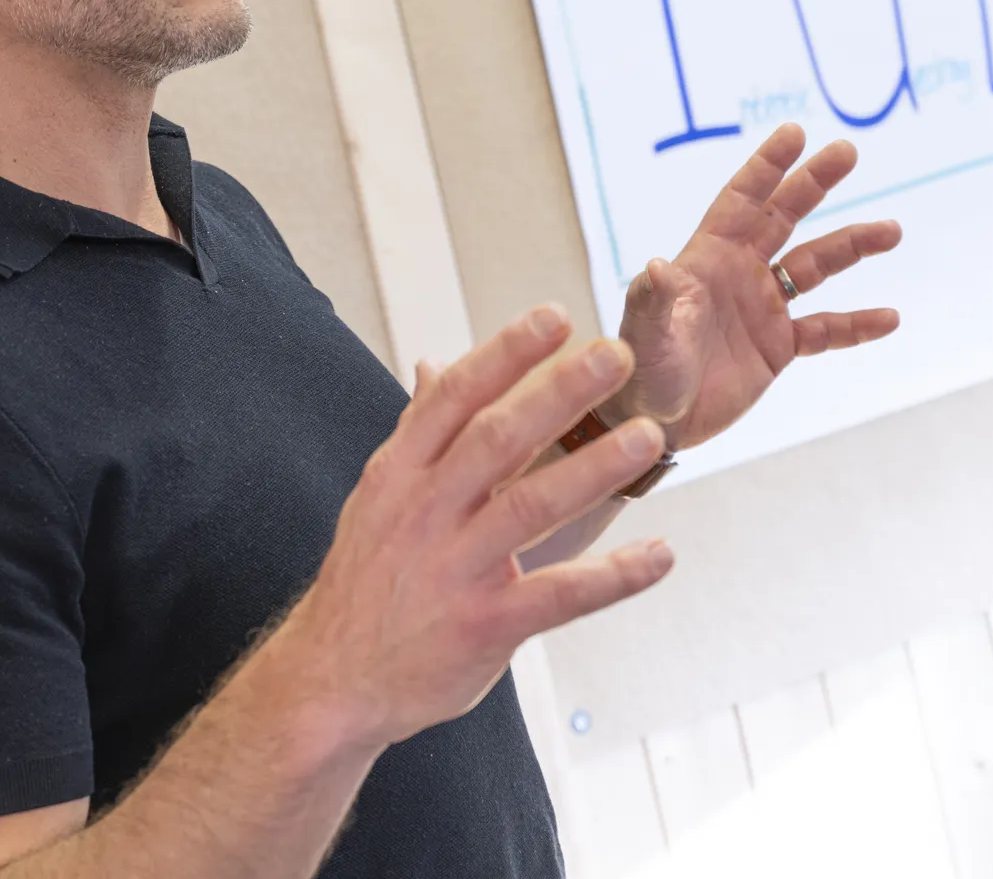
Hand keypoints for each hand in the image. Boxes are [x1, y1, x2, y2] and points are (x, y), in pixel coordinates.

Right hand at [271, 307, 671, 750]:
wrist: (333, 676)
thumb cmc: (367, 577)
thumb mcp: (378, 496)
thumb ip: (416, 432)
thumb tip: (431, 364)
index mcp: (400, 472)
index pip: (454, 397)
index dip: (505, 354)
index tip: (554, 317)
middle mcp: (424, 511)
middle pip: (497, 438)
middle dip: (558, 393)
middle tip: (614, 356)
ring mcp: (454, 569)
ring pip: (531, 507)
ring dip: (593, 470)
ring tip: (646, 438)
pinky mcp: (484, 626)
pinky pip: (558, 595)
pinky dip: (613, 576)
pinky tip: (659, 555)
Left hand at [598, 124, 901, 449]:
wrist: (652, 418)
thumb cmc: (639, 369)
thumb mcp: (645, 333)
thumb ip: (654, 300)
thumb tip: (656, 265)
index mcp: (705, 259)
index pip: (740, 202)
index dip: (766, 167)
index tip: (795, 133)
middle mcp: (737, 273)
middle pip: (782, 217)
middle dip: (812, 183)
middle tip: (847, 151)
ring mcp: (760, 308)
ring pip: (814, 266)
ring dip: (850, 247)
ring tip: (891, 230)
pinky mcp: (777, 347)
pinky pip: (825, 330)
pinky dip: (856, 325)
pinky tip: (889, 318)